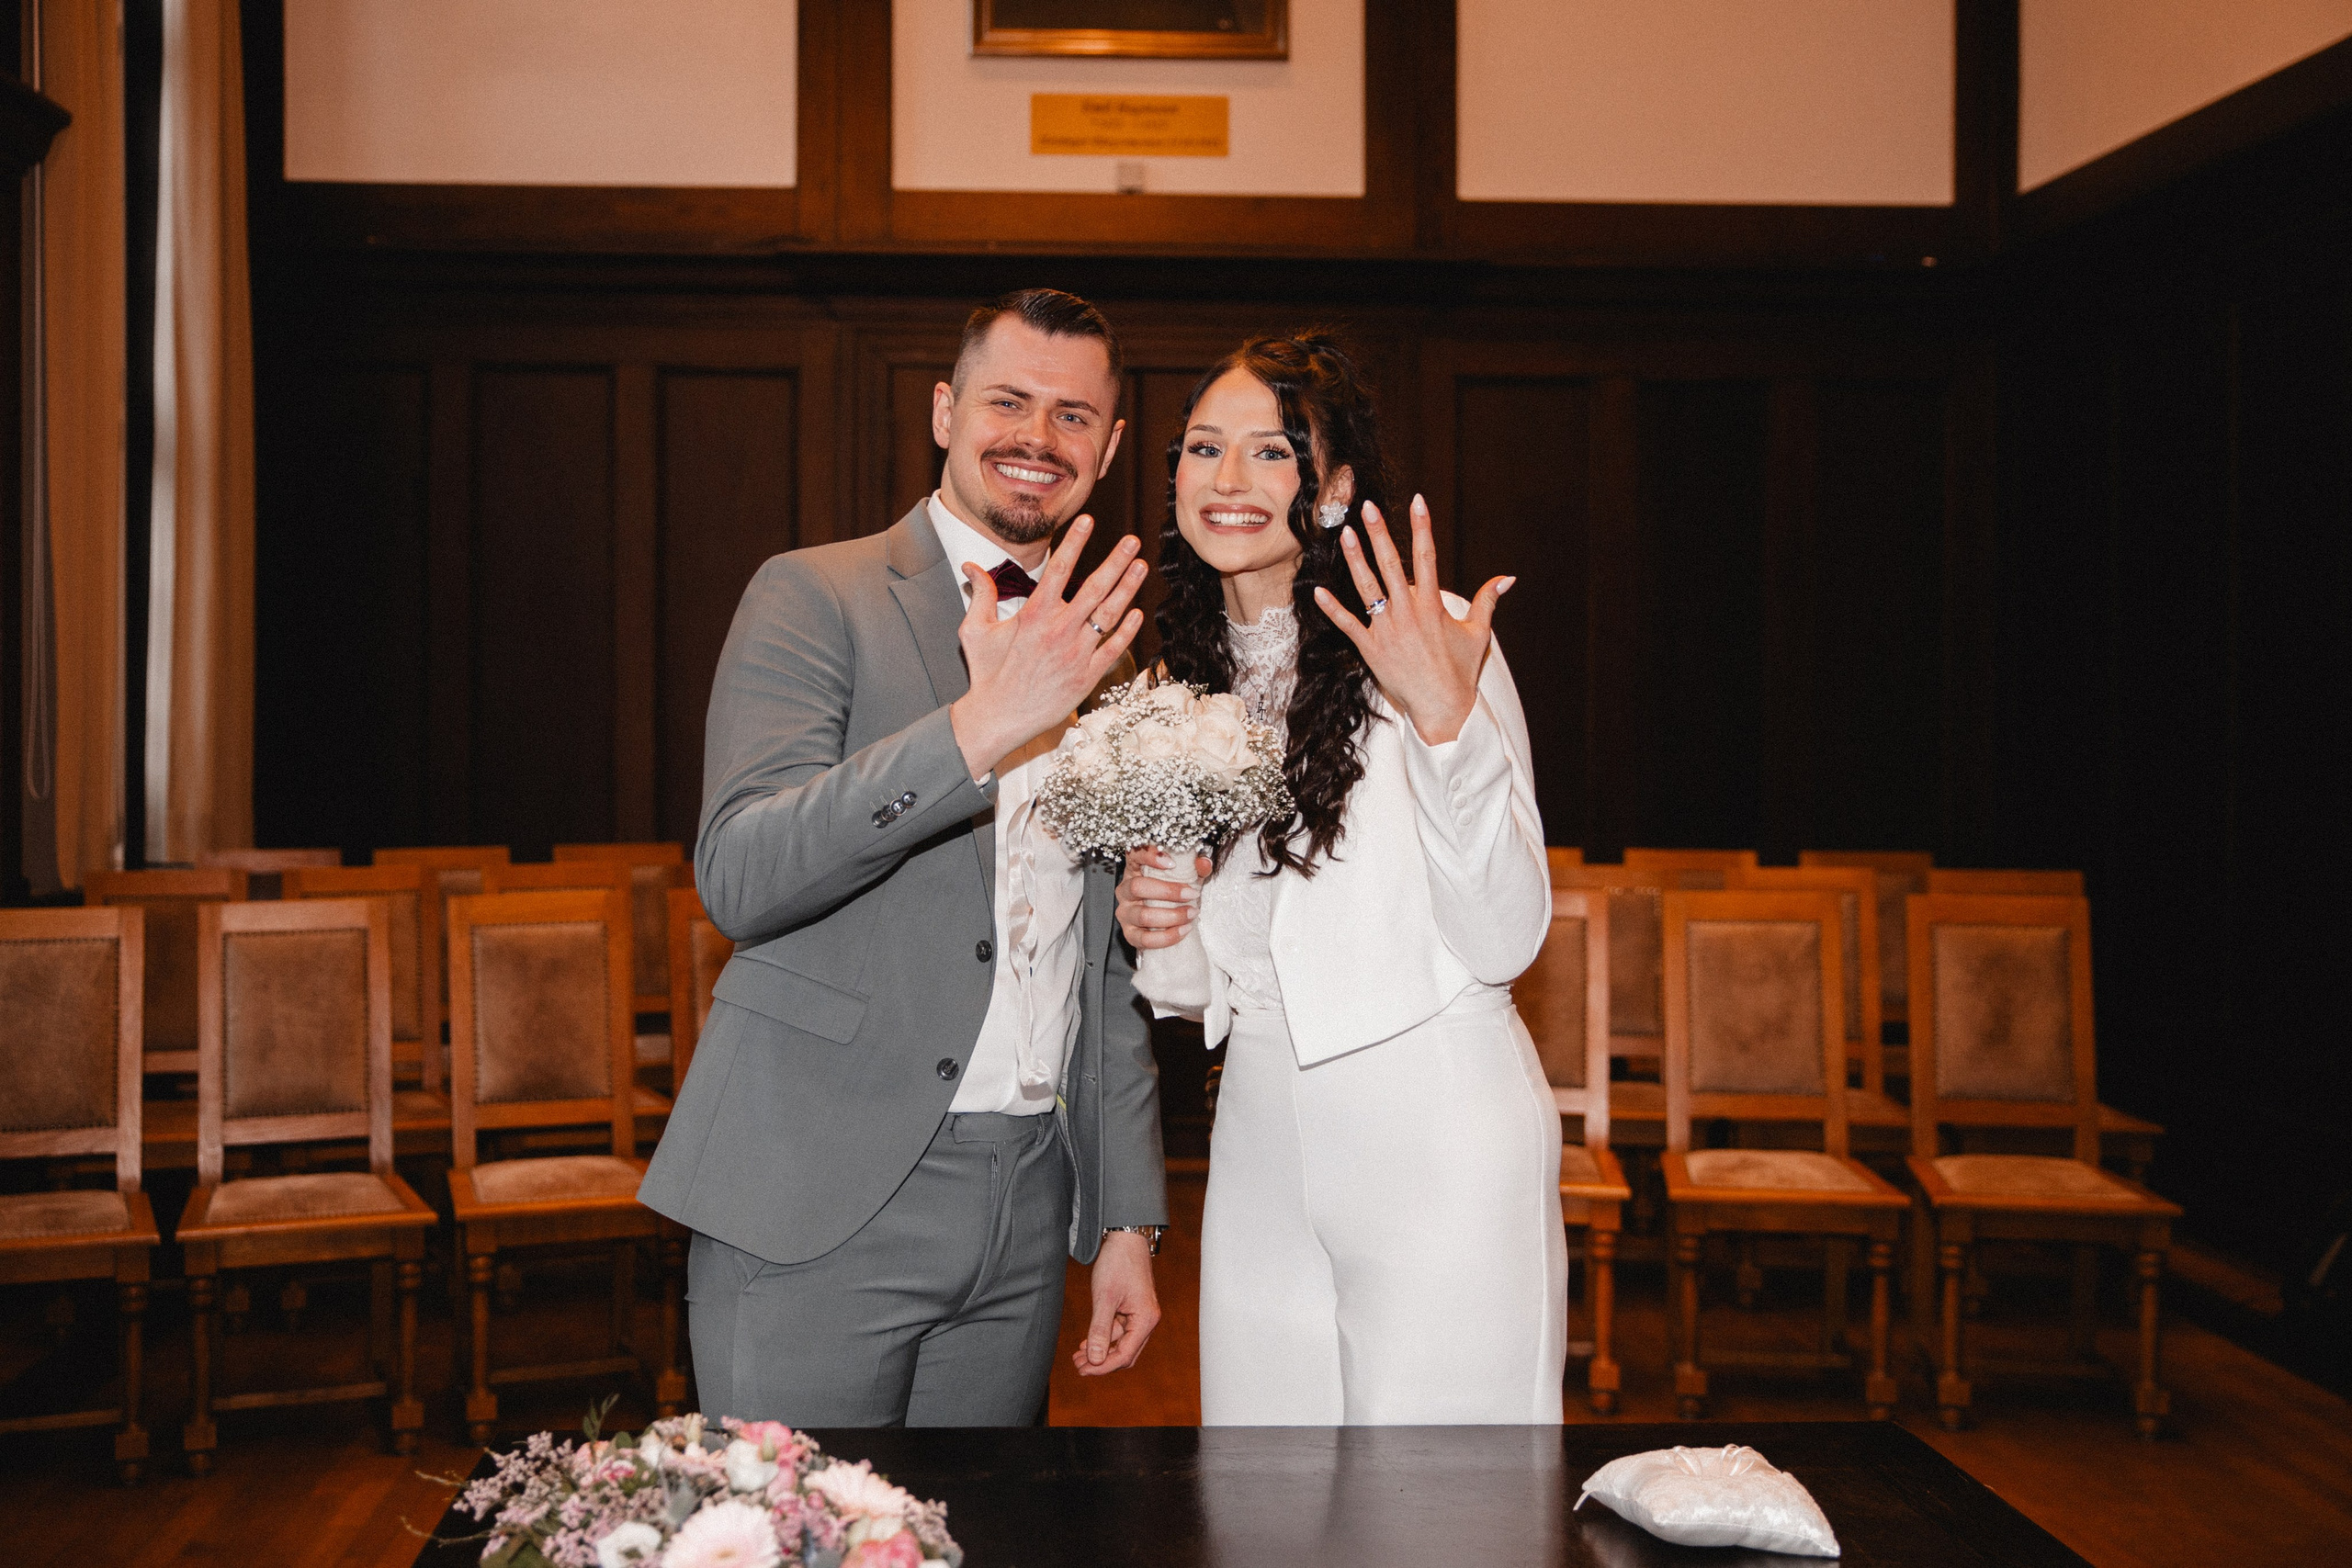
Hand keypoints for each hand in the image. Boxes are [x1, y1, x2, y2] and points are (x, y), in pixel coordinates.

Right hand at [951, 518, 1147, 779]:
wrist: (998, 719)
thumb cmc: (986, 675)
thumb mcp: (974, 630)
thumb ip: (980, 594)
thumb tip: (971, 565)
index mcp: (1034, 615)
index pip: (1059, 569)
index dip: (1075, 542)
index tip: (1087, 520)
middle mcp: (1059, 630)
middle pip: (1094, 587)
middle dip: (1116, 561)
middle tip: (1132, 540)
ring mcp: (1076, 654)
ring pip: (1109, 615)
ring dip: (1128, 588)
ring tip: (1141, 566)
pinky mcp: (1086, 677)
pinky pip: (1112, 649)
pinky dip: (1126, 630)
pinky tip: (1137, 613)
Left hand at [1074, 1230, 1159, 1375]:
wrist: (1125, 1238)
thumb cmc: (1117, 1263)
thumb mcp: (1104, 1297)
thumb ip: (1099, 1330)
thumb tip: (1095, 1359)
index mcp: (1145, 1319)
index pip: (1125, 1355)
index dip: (1103, 1366)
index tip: (1083, 1370)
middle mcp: (1147, 1320)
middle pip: (1125, 1354)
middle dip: (1102, 1362)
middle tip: (1078, 1365)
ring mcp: (1140, 1315)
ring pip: (1121, 1344)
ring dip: (1100, 1351)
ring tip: (1078, 1355)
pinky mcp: (1132, 1310)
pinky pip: (1119, 1332)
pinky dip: (1103, 1338)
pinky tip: (1086, 1342)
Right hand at [1116, 846, 1210, 948]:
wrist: (1168, 920)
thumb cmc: (1172, 895)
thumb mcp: (1184, 878)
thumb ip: (1195, 869)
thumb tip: (1204, 862)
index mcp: (1135, 869)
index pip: (1134, 855)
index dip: (1149, 856)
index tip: (1172, 862)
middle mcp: (1125, 890)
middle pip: (1138, 887)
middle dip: (1169, 892)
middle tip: (1191, 894)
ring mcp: (1125, 913)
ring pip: (1143, 915)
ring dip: (1172, 916)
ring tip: (1192, 913)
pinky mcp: (1130, 934)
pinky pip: (1146, 939)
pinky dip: (1168, 936)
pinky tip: (1184, 930)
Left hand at [1312, 496, 1512, 745]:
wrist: (1442, 709)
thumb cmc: (1460, 672)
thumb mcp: (1479, 633)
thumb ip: (1488, 600)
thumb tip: (1508, 577)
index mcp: (1432, 605)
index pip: (1427, 556)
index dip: (1422, 526)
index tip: (1417, 501)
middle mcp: (1407, 612)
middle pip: (1390, 563)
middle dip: (1378, 532)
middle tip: (1367, 507)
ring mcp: (1386, 630)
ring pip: (1366, 587)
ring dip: (1354, 559)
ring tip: (1344, 534)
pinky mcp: (1370, 649)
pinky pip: (1347, 624)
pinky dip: (1332, 608)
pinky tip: (1318, 590)